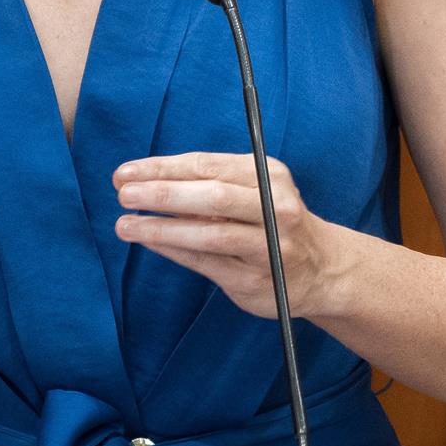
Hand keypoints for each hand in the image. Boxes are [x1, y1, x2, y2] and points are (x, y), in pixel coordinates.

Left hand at [112, 151, 344, 320]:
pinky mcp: (257, 279)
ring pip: (209, 234)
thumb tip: (144, 180)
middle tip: (123, 193)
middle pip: (212, 196)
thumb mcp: (253, 190)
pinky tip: (149, 241)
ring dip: (162, 227)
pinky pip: (207, 262)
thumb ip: (209, 183)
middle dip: (163, 193)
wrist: (322, 268)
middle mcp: (274, 208)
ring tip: (125, 224)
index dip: (163, 167)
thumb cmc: (273, 220)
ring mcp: (268, 246)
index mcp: (269, 175)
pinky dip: (174, 250)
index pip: (207, 165)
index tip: (126, 171)